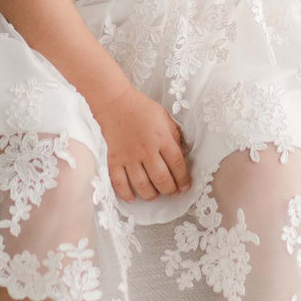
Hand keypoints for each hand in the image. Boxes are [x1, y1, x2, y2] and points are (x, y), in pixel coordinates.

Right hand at [92, 86, 192, 202]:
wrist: (115, 102)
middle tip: (172, 192)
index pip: (177, 165)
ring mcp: (129, 156)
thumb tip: (181, 155)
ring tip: (155, 194)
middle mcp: (146, 149)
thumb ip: (174, 137)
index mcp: (162, 138)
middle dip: (170, 190)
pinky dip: (126, 193)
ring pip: (142, 185)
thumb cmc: (142, 108)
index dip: (183, 180)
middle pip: (161, 179)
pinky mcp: (114, 159)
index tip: (185, 187)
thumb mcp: (165, 118)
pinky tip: (132, 197)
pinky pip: (119, 182)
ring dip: (151, 195)